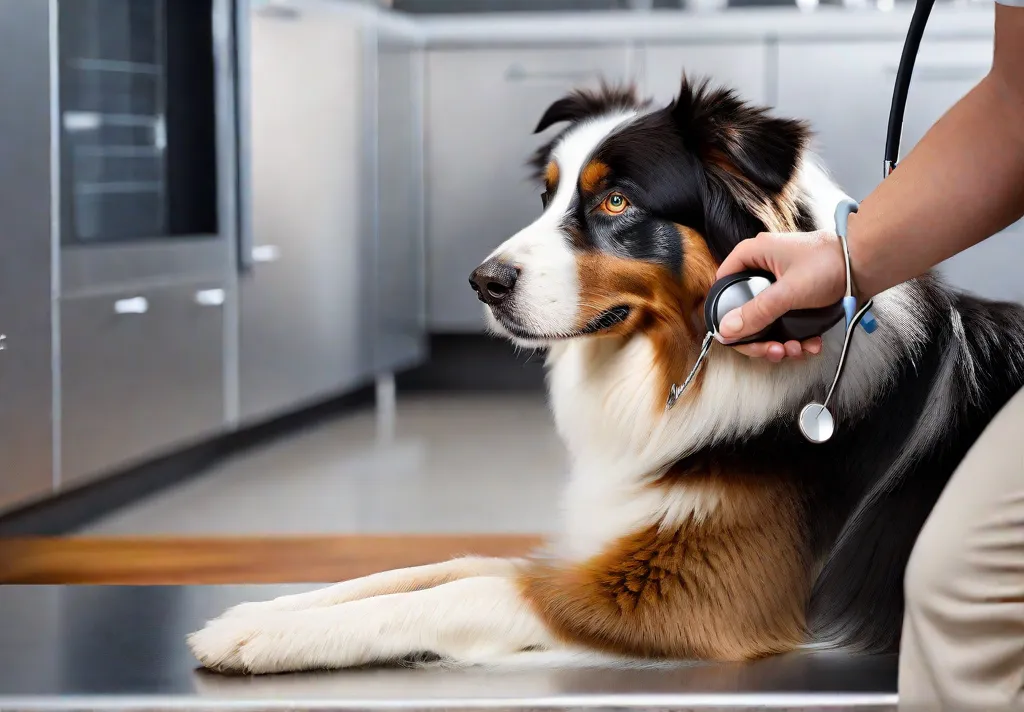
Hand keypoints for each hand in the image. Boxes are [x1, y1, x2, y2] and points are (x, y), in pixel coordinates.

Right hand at [714, 229, 847, 361]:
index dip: (724, 314)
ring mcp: (779, 282)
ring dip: (778, 341)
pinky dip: (795, 337)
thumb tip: (726, 330)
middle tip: (772, 350)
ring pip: (765, 319)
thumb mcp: (788, 292)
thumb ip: (756, 312)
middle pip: (744, 310)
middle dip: (758, 337)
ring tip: (795, 350)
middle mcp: (762, 267)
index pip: (722, 285)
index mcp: (752, 255)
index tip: (736, 336)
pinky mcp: (796, 295)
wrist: (867, 263)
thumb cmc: (830, 264)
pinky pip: (785, 320)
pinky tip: (810, 344)